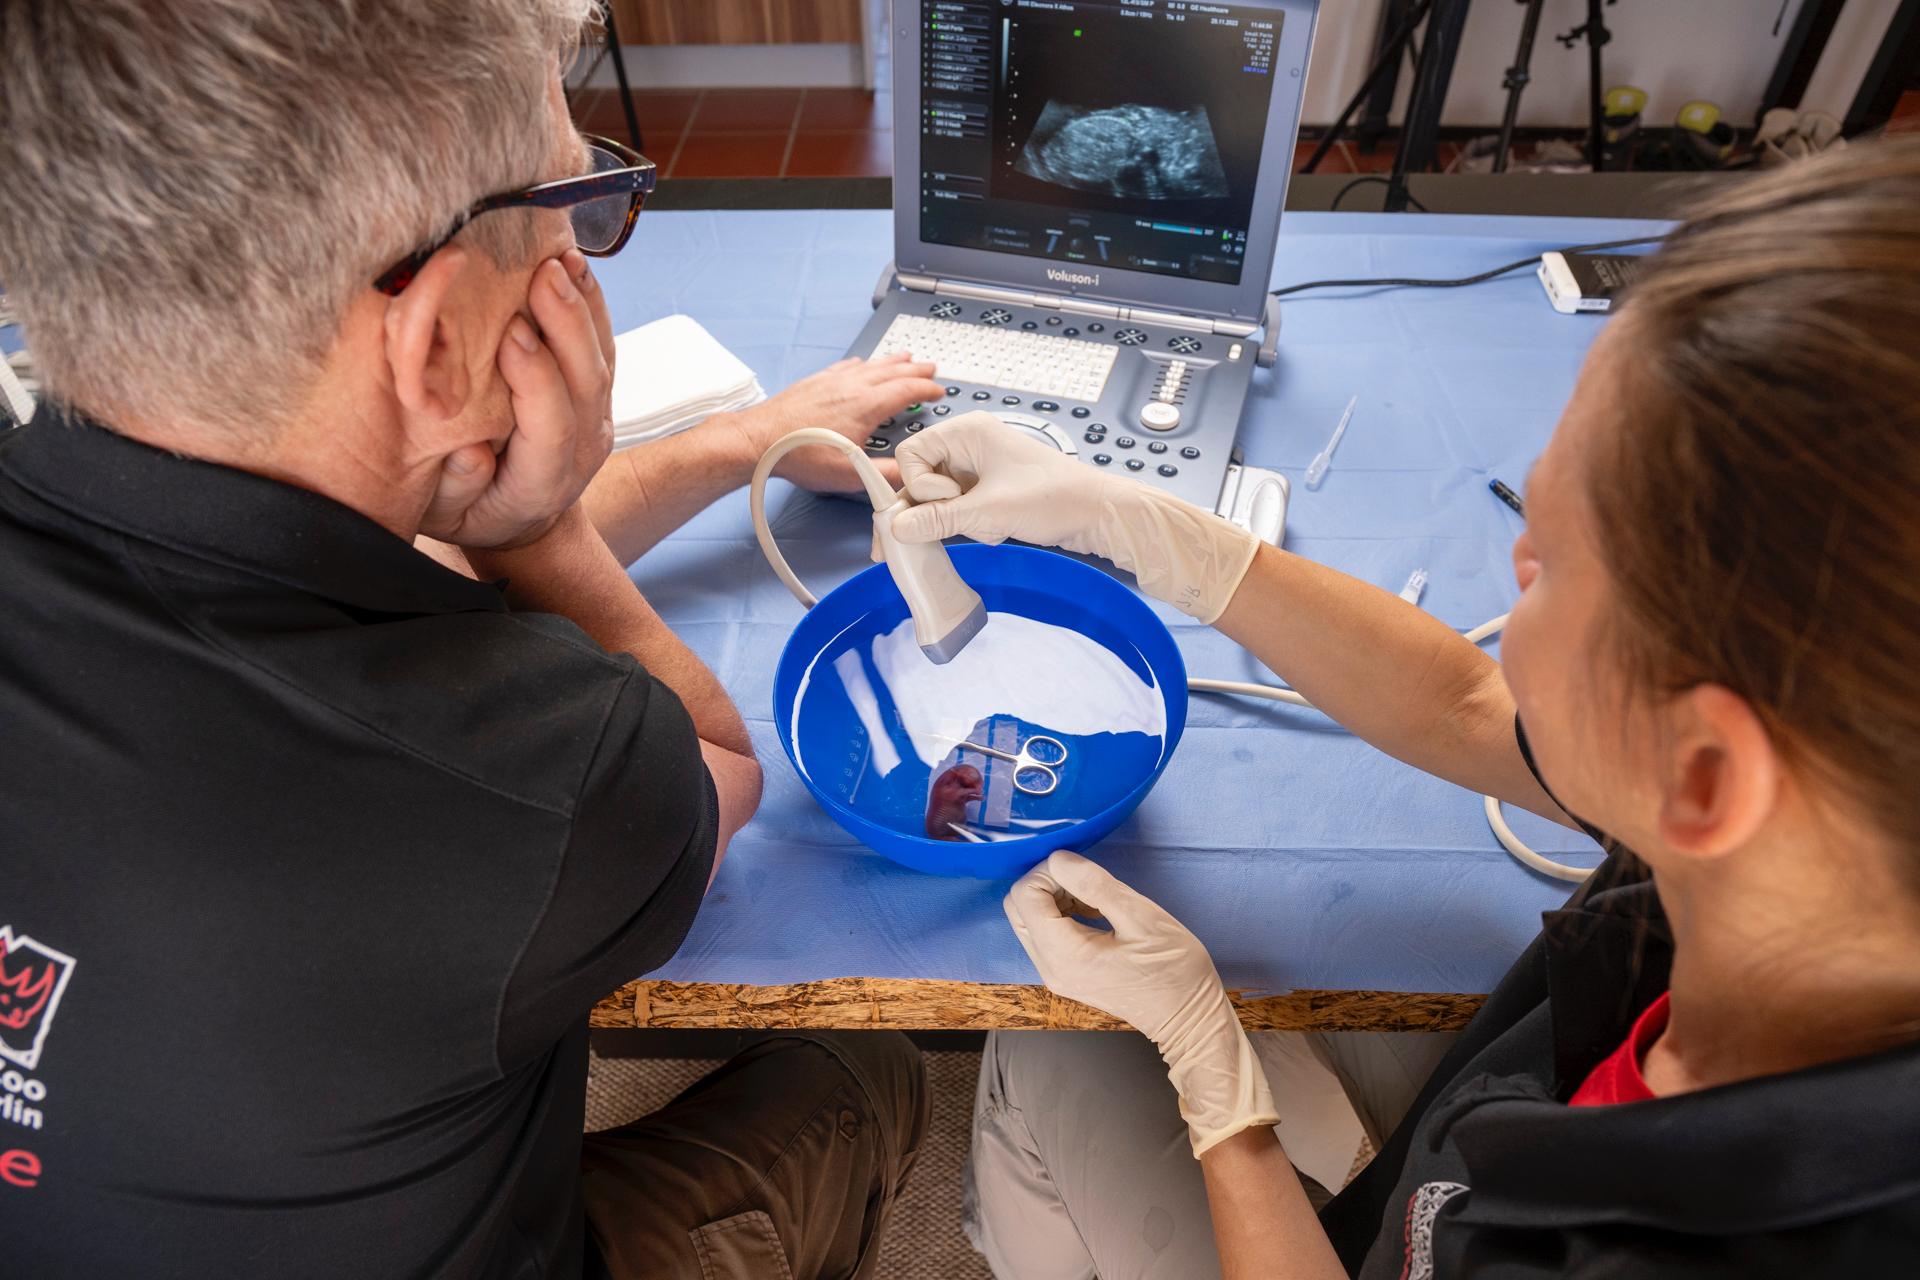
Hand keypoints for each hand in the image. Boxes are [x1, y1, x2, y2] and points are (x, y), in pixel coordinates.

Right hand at [422, 251, 614, 549]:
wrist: (524, 523)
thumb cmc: (471, 514)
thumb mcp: (445, 516)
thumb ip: (456, 488)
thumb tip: (472, 452)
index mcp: (543, 483)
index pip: (551, 426)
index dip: (536, 378)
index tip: (512, 332)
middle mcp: (582, 450)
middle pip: (587, 383)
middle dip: (567, 324)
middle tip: (543, 273)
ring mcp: (596, 419)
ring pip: (602, 358)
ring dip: (584, 304)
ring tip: (562, 256)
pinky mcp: (596, 395)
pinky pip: (602, 345)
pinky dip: (591, 303)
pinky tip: (574, 265)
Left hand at [728, 353, 945, 492]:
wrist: (759, 440)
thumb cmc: (800, 455)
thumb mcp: (849, 474)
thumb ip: (885, 475)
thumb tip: (912, 476)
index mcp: (866, 406)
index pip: (906, 391)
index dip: (926, 390)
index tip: (938, 391)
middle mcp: (852, 387)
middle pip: (892, 372)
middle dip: (914, 370)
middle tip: (930, 367)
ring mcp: (832, 382)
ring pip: (870, 365)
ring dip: (891, 361)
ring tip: (904, 357)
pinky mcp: (814, 382)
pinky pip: (845, 366)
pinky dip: (860, 363)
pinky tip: (860, 363)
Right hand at [894, 413, 1259, 622]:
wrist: (1099, 514)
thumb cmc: (1054, 498)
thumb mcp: (988, 512)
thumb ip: (937, 520)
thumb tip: (897, 528)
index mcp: (967, 432)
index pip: (911, 455)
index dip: (919, 486)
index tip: (946, 504)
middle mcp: (968, 445)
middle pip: (921, 478)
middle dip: (935, 509)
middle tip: (946, 529)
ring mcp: (978, 467)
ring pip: (939, 499)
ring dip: (957, 520)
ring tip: (990, 525)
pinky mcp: (989, 489)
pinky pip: (959, 509)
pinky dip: (972, 524)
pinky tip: (998, 529)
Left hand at [1006, 851, 1277, 1155]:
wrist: (1189, 1019)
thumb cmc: (1174, 970)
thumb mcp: (1141, 917)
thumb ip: (1095, 885)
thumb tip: (1059, 858)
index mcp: (1065, 955)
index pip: (1025, 896)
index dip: (1048, 872)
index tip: (1083, 870)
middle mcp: (1050, 968)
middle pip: (1018, 908)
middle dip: (1046, 882)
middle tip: (1086, 880)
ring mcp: (1055, 975)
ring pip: (1029, 920)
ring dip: (1054, 897)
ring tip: (1096, 897)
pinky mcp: (1066, 975)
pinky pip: (1045, 934)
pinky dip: (1061, 913)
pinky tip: (1094, 911)